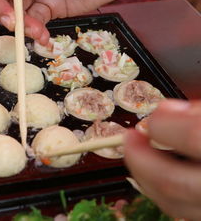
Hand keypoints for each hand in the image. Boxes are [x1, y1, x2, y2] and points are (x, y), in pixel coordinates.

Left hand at [124, 99, 200, 219]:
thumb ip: (196, 113)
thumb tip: (162, 112)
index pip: (193, 136)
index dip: (163, 124)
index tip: (152, 119)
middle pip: (172, 181)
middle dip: (139, 158)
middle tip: (129, 139)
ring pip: (172, 203)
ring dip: (144, 176)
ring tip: (139, 154)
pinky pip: (180, 210)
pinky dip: (160, 190)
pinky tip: (157, 172)